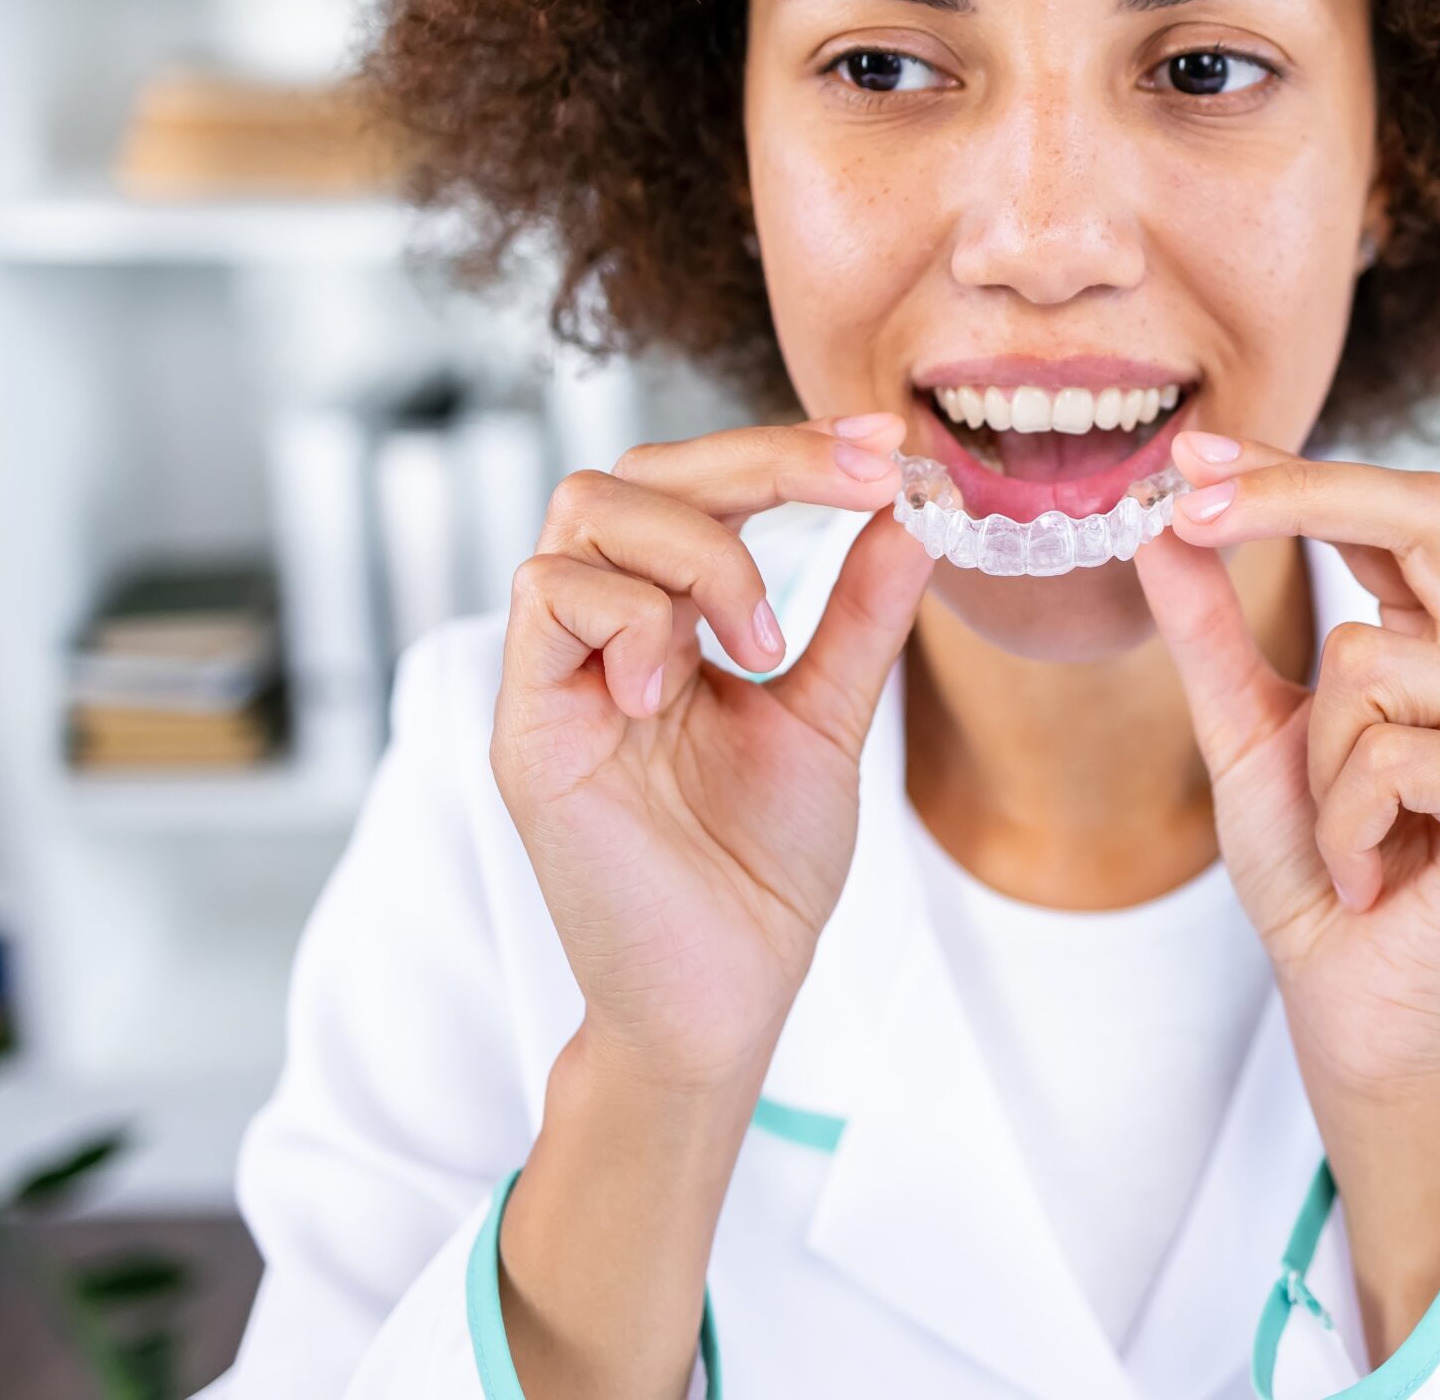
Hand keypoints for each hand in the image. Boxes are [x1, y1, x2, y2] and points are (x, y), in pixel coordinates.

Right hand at [490, 413, 933, 1096]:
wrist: (723, 997)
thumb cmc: (760, 871)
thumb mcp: (828, 718)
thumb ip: (859, 615)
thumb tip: (914, 507)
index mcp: (667, 622)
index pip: (700, 486)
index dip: (786, 449)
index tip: (883, 443)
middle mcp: (600, 633)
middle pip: (637, 471)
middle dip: (758, 459)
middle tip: (862, 479)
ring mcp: (555, 675)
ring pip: (585, 511)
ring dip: (699, 551)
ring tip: (759, 645)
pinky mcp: (526, 727)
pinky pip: (548, 597)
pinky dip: (631, 615)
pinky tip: (676, 686)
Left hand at [1134, 434, 1439, 1098]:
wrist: (1349, 1009)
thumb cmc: (1317, 875)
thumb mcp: (1246, 732)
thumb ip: (1213, 631)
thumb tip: (1162, 521)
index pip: (1404, 509)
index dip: (1301, 470)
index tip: (1191, 456)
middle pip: (1433, 515)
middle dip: (1299, 498)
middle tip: (1191, 509)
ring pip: (1376, 660)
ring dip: (1317, 760)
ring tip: (1346, 834)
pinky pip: (1395, 753)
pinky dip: (1346, 820)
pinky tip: (1370, 870)